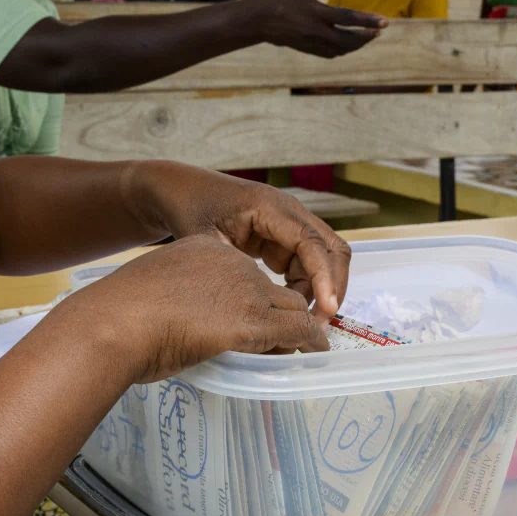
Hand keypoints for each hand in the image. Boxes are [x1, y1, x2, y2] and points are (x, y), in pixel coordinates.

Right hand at [76, 235, 328, 383]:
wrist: (113, 323)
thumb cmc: (119, 316)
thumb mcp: (154, 293)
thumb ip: (176, 300)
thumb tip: (178, 327)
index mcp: (204, 250)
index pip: (245, 273)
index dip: (253, 299)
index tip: (252, 320)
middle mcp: (230, 262)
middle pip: (273, 288)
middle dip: (286, 312)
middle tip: (292, 338)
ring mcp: (244, 289)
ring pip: (291, 307)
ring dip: (302, 330)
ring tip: (309, 347)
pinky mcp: (253, 319)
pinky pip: (298, 330)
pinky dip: (311, 342)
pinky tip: (315, 353)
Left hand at [129, 163, 351, 325]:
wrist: (184, 192)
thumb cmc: (192, 209)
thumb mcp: (204, 239)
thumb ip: (229, 267)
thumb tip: (256, 301)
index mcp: (270, 208)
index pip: (310, 242)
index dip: (323, 276)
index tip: (327, 307)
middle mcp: (288, 213)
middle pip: (331, 248)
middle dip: (332, 285)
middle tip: (320, 323)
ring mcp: (288, 225)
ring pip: (321, 259)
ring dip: (318, 289)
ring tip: (301, 321)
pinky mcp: (282, 239)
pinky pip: (305, 264)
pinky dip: (304, 286)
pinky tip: (288, 307)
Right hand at [249, 0, 388, 57]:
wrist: (256, 21)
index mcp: (316, 13)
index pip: (349, 18)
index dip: (368, 21)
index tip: (385, 22)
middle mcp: (315, 31)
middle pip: (349, 40)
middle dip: (366, 37)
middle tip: (378, 30)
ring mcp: (311, 43)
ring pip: (341, 50)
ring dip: (356, 45)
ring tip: (366, 36)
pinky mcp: (306, 49)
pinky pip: (330, 53)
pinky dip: (342, 50)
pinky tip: (347, 44)